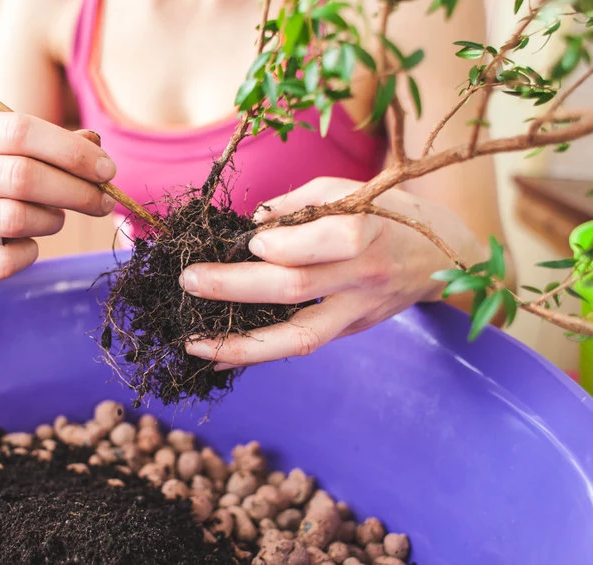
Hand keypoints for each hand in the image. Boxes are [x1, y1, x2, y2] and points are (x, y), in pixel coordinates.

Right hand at [0, 113, 116, 281]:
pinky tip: (29, 244)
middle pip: (21, 175)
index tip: (108, 170)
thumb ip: (56, 148)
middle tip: (104, 201)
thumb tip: (95, 146)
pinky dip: (29, 254)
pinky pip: (3, 262)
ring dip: (52, 221)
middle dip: (76, 190)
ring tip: (55, 219)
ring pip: (15, 219)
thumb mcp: (16, 158)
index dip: (71, 151)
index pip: (20, 130)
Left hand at [178, 177, 484, 369]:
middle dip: (235, 287)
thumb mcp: (351, 190)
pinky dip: (259, 350)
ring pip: (299, 337)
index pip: (327, 243)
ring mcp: (358, 311)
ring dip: (242, 345)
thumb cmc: (390, 213)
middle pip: (297, 289)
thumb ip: (300, 204)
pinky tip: (221, 353)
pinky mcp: (351, 331)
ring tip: (196, 345)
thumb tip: (252, 225)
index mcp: (368, 231)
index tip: (249, 241)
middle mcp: (363, 277)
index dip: (283, 244)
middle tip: (189, 281)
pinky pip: (301, 343)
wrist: (443, 258)